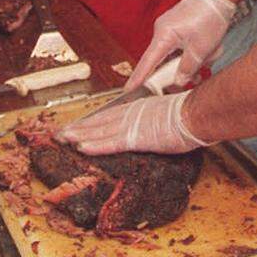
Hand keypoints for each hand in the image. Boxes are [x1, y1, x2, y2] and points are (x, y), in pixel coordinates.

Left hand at [57, 92, 209, 154]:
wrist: (195, 114)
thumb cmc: (187, 115)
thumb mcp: (167, 114)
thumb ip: (155, 120)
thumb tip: (154, 125)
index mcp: (137, 109)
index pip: (109, 116)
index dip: (91, 122)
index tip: (79, 126)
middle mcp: (130, 115)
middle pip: (98, 122)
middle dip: (78, 128)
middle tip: (60, 133)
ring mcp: (131, 126)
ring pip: (99, 131)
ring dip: (79, 136)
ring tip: (63, 139)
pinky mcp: (135, 137)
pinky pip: (110, 143)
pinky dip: (94, 145)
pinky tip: (81, 147)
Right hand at [126, 0, 235, 92]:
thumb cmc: (210, 17)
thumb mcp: (201, 49)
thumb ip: (187, 68)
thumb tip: (178, 81)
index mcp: (163, 36)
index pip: (147, 63)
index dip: (138, 79)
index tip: (128, 91)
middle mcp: (162, 32)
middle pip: (163, 62)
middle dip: (180, 70)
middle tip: (195, 77)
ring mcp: (169, 29)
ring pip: (175, 55)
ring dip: (191, 60)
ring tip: (209, 56)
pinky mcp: (177, 27)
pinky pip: (180, 46)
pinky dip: (192, 52)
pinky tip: (207, 52)